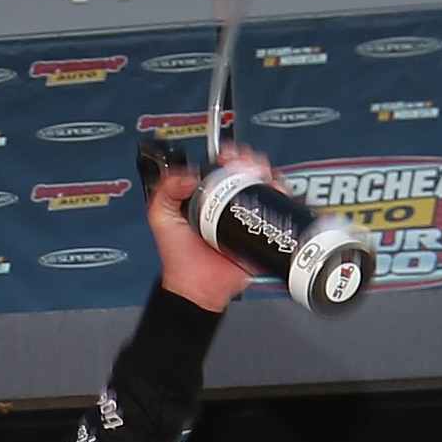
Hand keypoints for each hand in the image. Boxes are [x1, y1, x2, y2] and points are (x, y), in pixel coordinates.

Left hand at [146, 148, 261, 314]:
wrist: (197, 286)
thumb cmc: (179, 257)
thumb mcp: (160, 216)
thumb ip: (166, 190)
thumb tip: (190, 176)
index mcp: (206, 198)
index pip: (221, 167)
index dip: (227, 155)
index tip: (227, 155)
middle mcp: (228, 203)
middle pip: (247, 171)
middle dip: (250, 160)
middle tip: (246, 163)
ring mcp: (246, 216)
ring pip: (264, 185)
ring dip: (266, 173)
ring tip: (260, 174)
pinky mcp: (261, 231)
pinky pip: (277, 209)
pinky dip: (280, 195)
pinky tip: (272, 190)